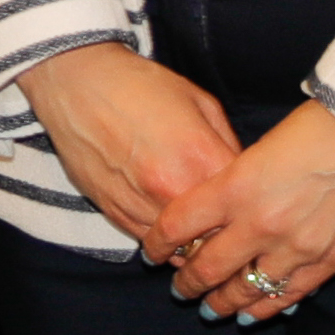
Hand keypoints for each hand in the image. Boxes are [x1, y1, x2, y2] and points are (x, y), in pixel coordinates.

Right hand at [16, 41, 241, 259]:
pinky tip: (173, 227)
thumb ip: (228, 146)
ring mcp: (141, 207)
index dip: (254, 209)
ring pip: (184, 251)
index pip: (245, 207)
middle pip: (217, 238)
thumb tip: (244, 179)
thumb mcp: (201, 102)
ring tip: (204, 230)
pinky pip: (152, 245)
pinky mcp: (115, 215)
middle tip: (235, 226)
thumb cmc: (140, 86)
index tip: (256, 207)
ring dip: (196, 244)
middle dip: (229, 234)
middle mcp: (172, 190)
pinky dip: (166, 243)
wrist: (77, 83)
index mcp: (201, 158)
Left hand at [154, 102, 334, 321]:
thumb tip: (212, 210)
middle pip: (206, 267)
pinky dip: (266, 307)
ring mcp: (295, 246)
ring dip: (222, 303)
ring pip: (245, 289)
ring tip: (209, 309)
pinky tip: (252, 314)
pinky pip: (288, 295)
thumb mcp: (260, 146)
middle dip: (187, 283)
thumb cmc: (320, 126)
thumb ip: (233, 180)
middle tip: (178, 290)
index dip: (157, 245)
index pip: (177, 226)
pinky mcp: (329, 260)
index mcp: (235, 186)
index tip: (150, 253)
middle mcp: (259, 222)